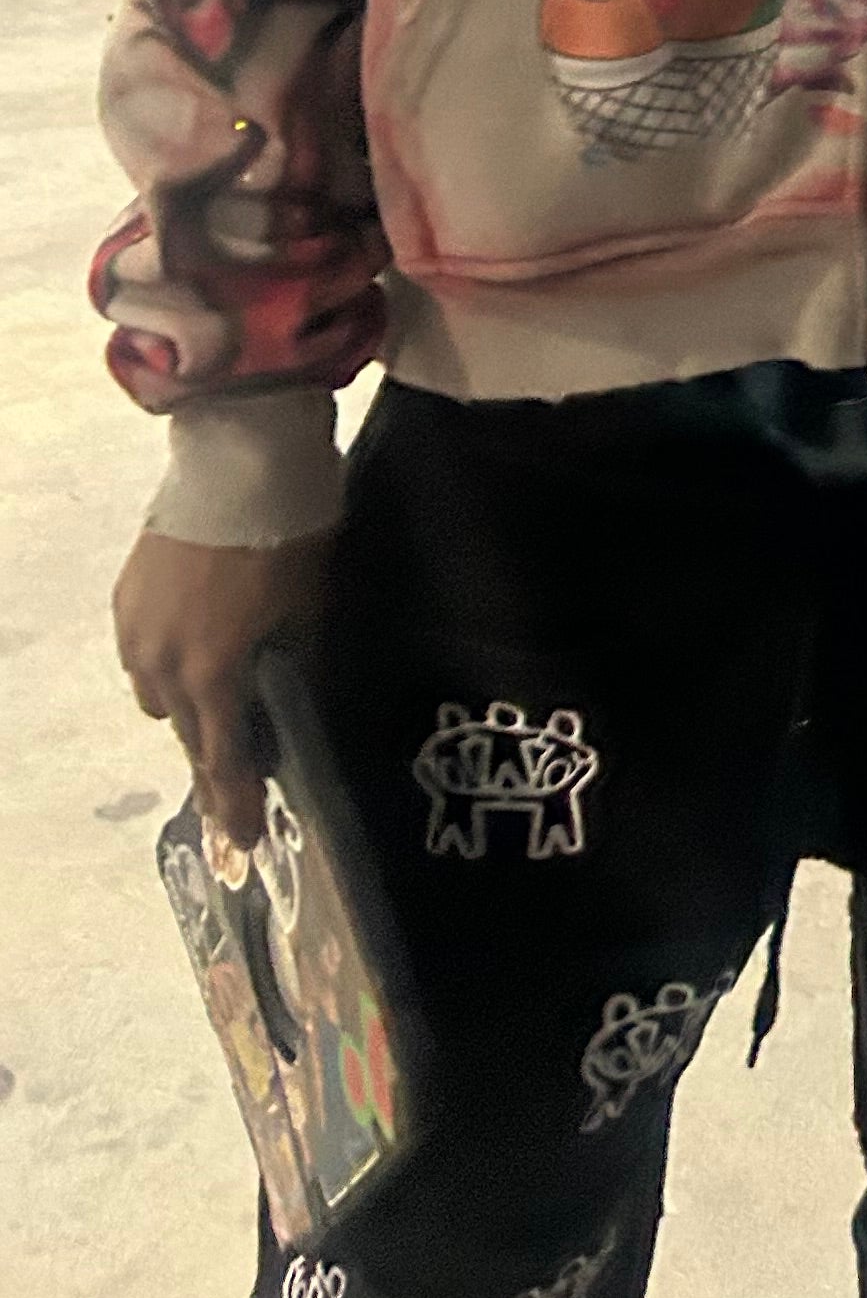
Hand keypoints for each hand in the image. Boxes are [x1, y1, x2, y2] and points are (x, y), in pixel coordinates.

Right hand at [113, 531, 327, 848]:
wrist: (238, 459)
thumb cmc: (289, 534)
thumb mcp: (310, 607)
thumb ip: (300, 667)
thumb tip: (299, 706)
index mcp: (214, 671)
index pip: (224, 756)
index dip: (234, 799)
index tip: (241, 839)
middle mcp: (163, 662)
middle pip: (186, 732)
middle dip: (212, 754)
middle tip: (235, 774)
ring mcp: (135, 631)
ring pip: (156, 697)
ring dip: (187, 706)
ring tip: (219, 696)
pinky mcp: (125, 599)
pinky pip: (141, 655)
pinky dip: (165, 663)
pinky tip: (193, 648)